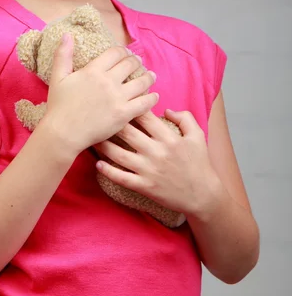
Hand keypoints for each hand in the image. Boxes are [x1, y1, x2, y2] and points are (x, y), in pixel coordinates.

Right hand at [44, 34, 158, 154]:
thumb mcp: (57, 77)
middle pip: (130, 64)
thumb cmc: (59, 106)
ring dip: (149, 77)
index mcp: (93, 70)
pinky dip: (152, 98)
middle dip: (136, 61)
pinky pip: (144, 103)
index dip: (123, 51)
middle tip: (139, 63)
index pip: (115, 53)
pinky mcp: (124, 114)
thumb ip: (63, 55)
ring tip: (152, 76)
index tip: (125, 53)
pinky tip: (154, 96)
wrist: (64, 133)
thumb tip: (66, 35)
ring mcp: (118, 98)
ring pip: (141, 82)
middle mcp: (108, 81)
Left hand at [94, 109, 221, 218]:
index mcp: (168, 137)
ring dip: (103, 145)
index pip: (144, 116)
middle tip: (97, 115)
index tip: (118, 101)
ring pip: (119, 155)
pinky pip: (122, 178)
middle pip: (127, 132)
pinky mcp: (145, 186)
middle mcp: (156, 152)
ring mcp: (149, 170)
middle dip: (110, 122)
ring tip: (92, 137)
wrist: (203, 195)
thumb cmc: (199, 163)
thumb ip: (184, 117)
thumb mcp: (197, 135)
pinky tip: (97, 163)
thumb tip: (166, 108)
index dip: (129, 106)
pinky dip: (108, 171)